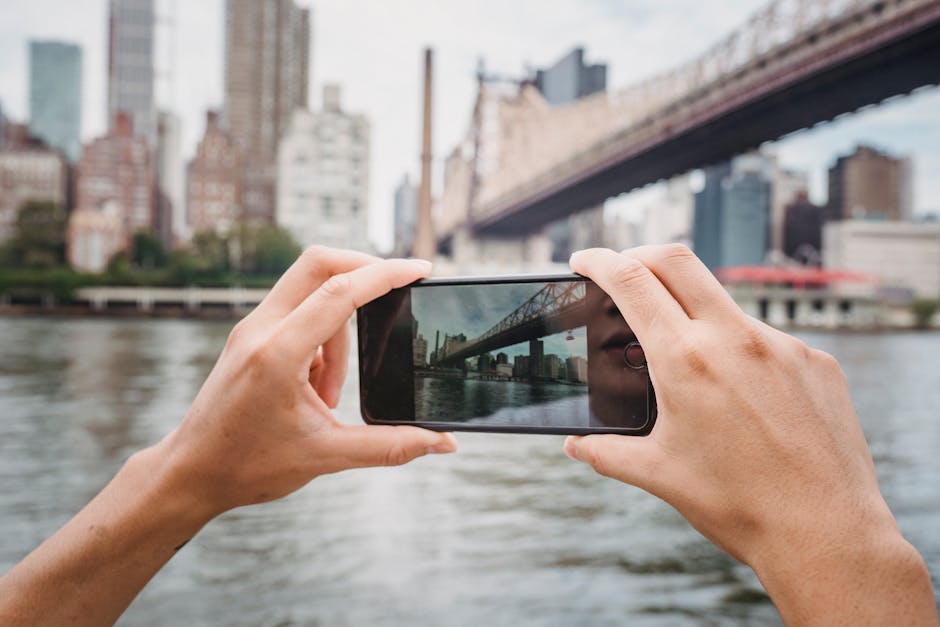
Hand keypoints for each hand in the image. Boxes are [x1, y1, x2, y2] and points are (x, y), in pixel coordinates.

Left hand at [158, 246, 456, 516]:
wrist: (189, 473)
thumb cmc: (248, 466)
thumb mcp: (326, 457)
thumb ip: (390, 446)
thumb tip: (442, 442)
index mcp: (278, 353)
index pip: (340, 291)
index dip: (386, 274)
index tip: (420, 269)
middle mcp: (260, 329)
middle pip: (319, 263)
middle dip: (365, 270)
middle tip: (397, 295)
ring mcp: (250, 329)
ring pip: (310, 290)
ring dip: (341, 328)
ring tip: (333, 394)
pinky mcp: (249, 337)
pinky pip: (297, 312)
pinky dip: (322, 337)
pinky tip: (316, 390)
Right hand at [565, 245, 935, 623]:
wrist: (827, 534)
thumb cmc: (738, 506)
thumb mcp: (659, 475)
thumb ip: (606, 452)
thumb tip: (574, 444)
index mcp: (686, 361)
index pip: (632, 281)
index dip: (600, 260)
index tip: (584, 259)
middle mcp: (735, 339)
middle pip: (677, 260)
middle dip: (640, 254)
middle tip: (623, 271)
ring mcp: (782, 345)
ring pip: (723, 303)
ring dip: (692, 311)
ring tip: (686, 360)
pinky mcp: (816, 361)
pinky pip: (765, 338)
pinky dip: (739, 348)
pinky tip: (741, 394)